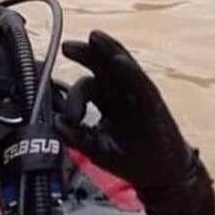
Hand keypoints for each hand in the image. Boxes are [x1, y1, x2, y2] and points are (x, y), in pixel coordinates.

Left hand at [56, 30, 193, 190]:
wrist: (159, 176)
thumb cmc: (130, 159)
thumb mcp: (95, 148)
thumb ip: (75, 135)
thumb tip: (54, 122)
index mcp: (107, 101)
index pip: (87, 85)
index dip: (73, 94)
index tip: (68, 116)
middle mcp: (121, 93)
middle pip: (102, 66)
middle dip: (85, 54)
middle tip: (67, 46)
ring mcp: (137, 95)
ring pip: (122, 66)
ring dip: (108, 50)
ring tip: (94, 37)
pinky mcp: (152, 102)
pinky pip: (140, 82)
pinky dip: (129, 70)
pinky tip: (118, 60)